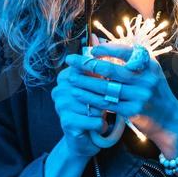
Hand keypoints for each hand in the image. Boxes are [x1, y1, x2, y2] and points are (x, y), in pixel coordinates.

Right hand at [51, 33, 110, 158]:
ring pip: (95, 103)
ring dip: (105, 110)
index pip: (89, 68)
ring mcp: (61, 105)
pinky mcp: (67, 122)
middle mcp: (60, 89)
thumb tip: (98, 36)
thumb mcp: (96, 85)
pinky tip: (101, 126)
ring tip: (106, 114)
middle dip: (107, 94)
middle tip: (117, 99)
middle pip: (93, 86)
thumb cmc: (93, 108)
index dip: (105, 75)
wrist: (84, 139)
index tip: (117, 81)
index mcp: (66, 76)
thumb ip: (96, 62)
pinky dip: (101, 123)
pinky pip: (93, 119)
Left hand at [64, 41, 177, 157]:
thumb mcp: (148, 72)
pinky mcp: (133, 111)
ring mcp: (140, 95)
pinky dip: (91, 98)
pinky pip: (107, 103)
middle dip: (88, 64)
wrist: (170, 119)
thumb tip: (101, 43)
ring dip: (85, 82)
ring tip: (71, 78)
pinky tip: (80, 94)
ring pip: (106, 87)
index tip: (90, 50)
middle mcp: (146, 78)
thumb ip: (128, 59)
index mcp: (149, 64)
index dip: (105, 49)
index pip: (124, 51)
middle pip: (111, 69)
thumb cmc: (154, 92)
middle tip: (71, 61)